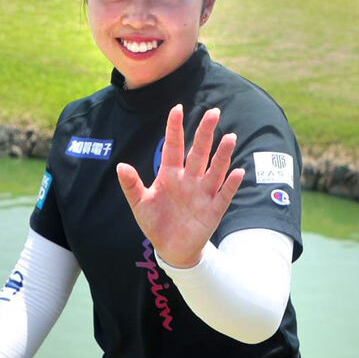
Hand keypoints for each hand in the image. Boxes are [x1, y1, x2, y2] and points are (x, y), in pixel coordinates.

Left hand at [115, 104, 243, 268]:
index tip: (178, 109)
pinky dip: (231, 184)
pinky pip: (224, 194)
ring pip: (215, 170)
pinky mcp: (213, 210)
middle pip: (199, 152)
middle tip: (213, 112)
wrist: (170, 248)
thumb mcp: (139, 204)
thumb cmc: (155, 222)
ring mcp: (203, 193)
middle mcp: (189, 179)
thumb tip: (121, 166)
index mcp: (170, 175)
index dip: (175, 129)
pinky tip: (237, 172)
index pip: (173, 147)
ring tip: (229, 137)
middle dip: (205, 133)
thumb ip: (132, 185)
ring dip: (222, 155)